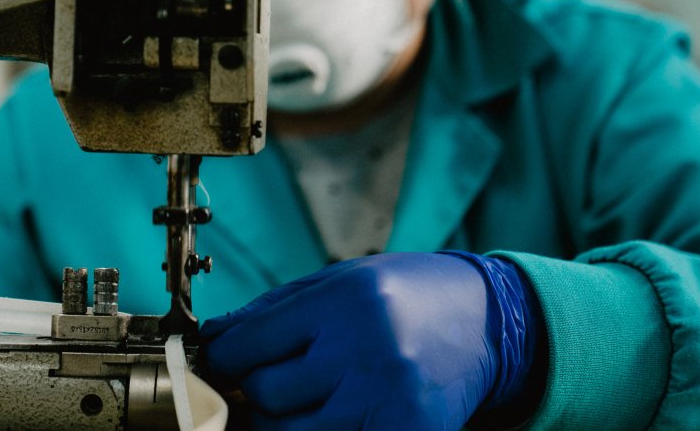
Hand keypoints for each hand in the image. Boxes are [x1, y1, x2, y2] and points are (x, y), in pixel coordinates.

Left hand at [200, 252, 543, 429]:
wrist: (486, 322)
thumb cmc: (403, 294)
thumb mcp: (338, 281)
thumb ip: (272, 312)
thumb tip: (213, 339)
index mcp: (344, 303)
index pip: (249, 343)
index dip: (223, 357)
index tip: (222, 360)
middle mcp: (366, 352)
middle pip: (267, 393)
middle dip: (256, 389)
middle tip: (270, 378)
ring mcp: (389, 401)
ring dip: (284, 420)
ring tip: (301, 398)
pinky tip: (332, 414)